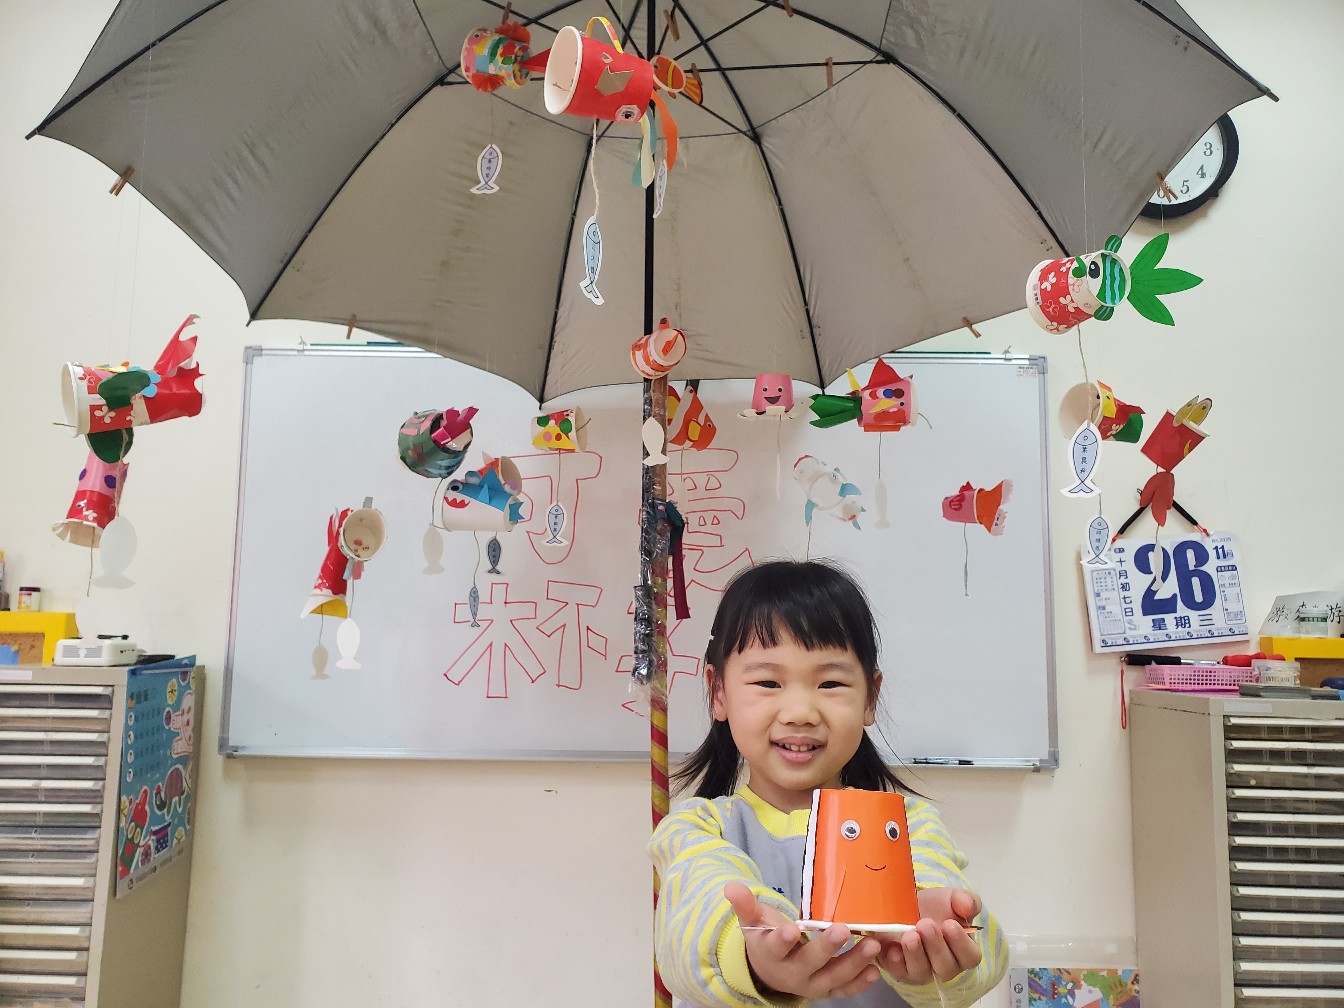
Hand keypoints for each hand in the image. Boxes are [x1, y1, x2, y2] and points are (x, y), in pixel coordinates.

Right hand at [723, 882, 881, 1000]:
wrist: (770, 972)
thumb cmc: (766, 939)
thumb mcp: (754, 921)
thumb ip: (745, 904)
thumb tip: (731, 886)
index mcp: (772, 954)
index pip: (776, 947)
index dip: (783, 940)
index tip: (792, 930)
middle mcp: (792, 973)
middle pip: (810, 962)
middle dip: (827, 948)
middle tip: (842, 930)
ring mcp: (812, 984)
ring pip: (833, 977)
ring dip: (854, 963)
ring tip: (872, 946)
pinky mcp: (827, 991)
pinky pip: (844, 990)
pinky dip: (860, 983)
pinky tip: (876, 970)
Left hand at [878, 888, 983, 984]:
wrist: (906, 905)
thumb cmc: (935, 906)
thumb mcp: (952, 898)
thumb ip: (966, 901)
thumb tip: (968, 907)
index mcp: (963, 951)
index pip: (970, 957)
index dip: (961, 943)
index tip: (950, 924)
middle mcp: (944, 966)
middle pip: (946, 967)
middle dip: (935, 946)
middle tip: (925, 924)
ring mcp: (922, 970)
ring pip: (922, 971)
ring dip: (915, 953)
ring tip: (910, 935)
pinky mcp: (900, 969)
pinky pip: (899, 971)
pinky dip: (895, 961)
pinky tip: (893, 948)